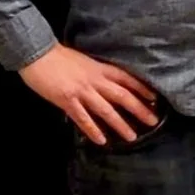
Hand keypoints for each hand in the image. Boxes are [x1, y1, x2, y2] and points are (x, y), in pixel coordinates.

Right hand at [19, 43, 158, 144]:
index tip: (156, 99)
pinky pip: (83, 118)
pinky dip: (93, 129)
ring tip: (132, 137)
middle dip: (139, 109)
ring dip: (120, 124)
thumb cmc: (60, 57)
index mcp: (100, 68)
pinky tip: (101, 140)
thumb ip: (97, 73)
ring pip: (106, 110)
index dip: (143, 89)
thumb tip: (108, 84)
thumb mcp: (86, 61)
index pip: (127, 79)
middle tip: (153, 121)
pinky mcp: (67, 100)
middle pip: (122, 96)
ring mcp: (82, 91)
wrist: (38, 53)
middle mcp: (95, 80)